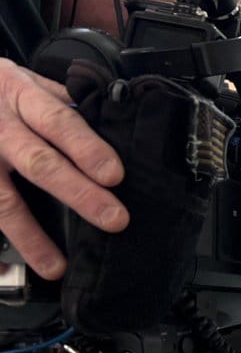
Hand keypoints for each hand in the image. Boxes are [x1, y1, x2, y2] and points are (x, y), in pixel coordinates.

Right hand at [0, 59, 128, 278]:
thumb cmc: (3, 91)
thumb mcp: (31, 84)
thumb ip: (67, 106)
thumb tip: (118, 131)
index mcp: (21, 96)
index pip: (60, 122)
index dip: (87, 148)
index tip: (115, 175)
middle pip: (38, 162)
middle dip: (78, 193)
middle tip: (113, 218)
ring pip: (2, 199)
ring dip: (30, 235)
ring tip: (55, 265)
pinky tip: (5, 268)